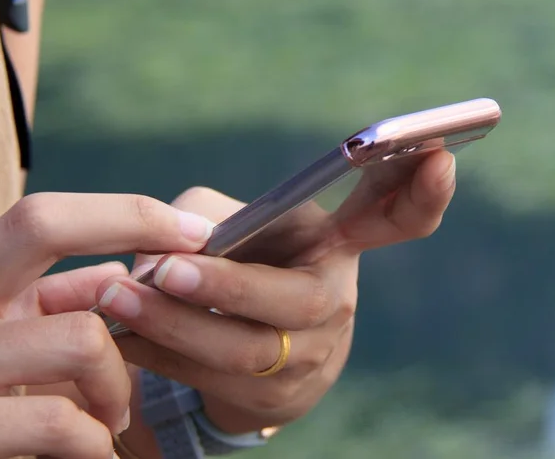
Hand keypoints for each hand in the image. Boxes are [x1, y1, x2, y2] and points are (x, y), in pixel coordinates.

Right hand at [0, 193, 213, 458]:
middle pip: (42, 225)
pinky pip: (59, 424)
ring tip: (108, 420)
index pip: (40, 214)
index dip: (125, 212)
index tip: (190, 228)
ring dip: (117, 386)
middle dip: (132, 229)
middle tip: (184, 279)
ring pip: (78, 339)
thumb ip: (30, 308)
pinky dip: (95, 446)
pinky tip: (88, 457)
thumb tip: (121, 279)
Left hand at [96, 151, 457, 434]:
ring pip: (241, 349)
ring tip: (116, 300)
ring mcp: (309, 359)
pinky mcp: (272, 401)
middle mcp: (334, 303)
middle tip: (164, 269)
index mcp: (341, 245)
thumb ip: (205, 215)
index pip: (398, 219)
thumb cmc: (245, 263)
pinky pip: (208, 380)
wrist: (253, 358)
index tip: (438, 153)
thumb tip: (164, 242)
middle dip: (225, 286)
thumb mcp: (239, 224)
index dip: (423, 192)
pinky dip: (156, 355)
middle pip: (293, 301)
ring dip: (171, 325)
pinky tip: (116, 336)